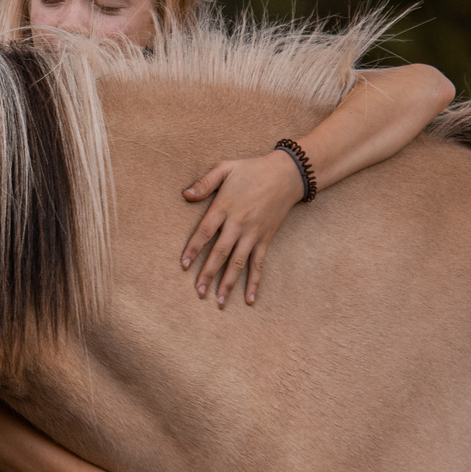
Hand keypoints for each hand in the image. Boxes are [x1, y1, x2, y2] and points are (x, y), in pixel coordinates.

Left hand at [181, 150, 307, 306]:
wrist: (286, 174)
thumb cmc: (252, 170)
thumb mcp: (226, 168)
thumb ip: (204, 182)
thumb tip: (185, 194)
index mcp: (224, 207)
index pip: (204, 232)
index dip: (193, 249)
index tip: (184, 265)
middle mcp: (238, 224)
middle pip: (220, 253)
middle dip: (208, 274)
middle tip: (198, 293)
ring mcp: (253, 234)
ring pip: (238, 263)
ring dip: (228, 284)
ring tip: (218, 302)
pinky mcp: (265, 239)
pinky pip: (259, 265)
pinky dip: (254, 282)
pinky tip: (249, 299)